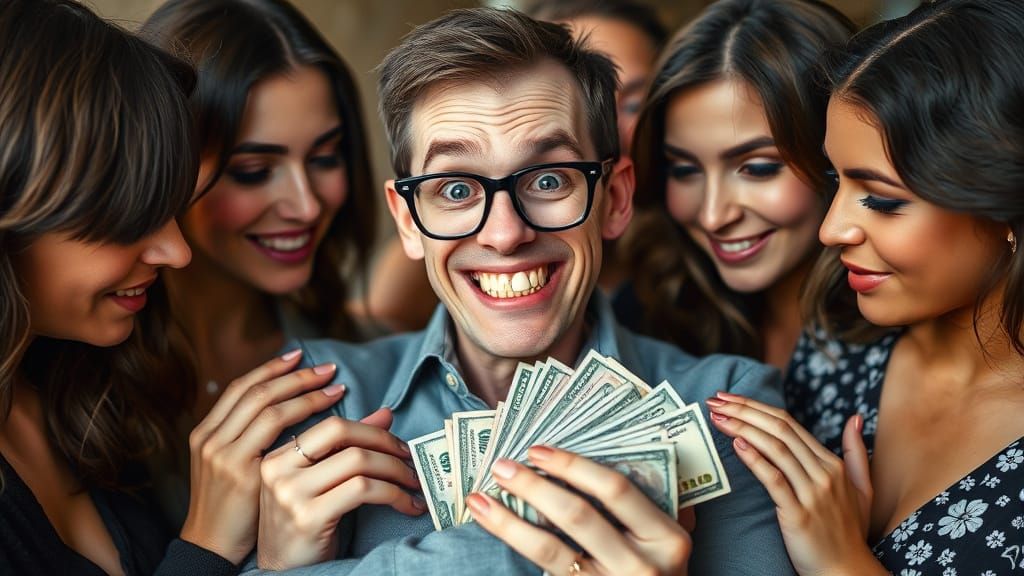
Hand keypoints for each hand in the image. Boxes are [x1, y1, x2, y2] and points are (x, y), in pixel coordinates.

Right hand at [180, 350, 342, 563]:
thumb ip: (251, 438)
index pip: (240, 388)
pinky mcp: (244, 474)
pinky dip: (306, 418)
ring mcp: (225, 456)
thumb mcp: (233, 467)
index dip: (271, 368)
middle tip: (328, 368)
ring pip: (269, 408)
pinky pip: (280, 434)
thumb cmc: (230, 509)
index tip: (299, 354)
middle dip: (295, 375)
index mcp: (206, 433)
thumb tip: (292, 408)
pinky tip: (328, 418)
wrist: (211, 548)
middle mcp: (212, 439)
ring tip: (335, 387)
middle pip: (257, 392)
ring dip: (307, 393)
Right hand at [256, 408, 425, 569]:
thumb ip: (347, 447)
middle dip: (387, 444)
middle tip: (410, 461)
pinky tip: (407, 505)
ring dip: (397, 471)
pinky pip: (364, 490)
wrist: (281, 571)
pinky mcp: (309, 517)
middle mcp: (279, 470)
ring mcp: (291, 494)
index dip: (373, 430)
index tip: (398, 445)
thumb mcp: (320, 482)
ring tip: (413, 485)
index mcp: (279, 456)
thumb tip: (385, 414)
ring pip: (359, 462)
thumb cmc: (304, 525)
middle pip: (346, 436)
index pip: (334, 426)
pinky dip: (394, 494)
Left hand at [467, 446, 690, 575]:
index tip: (537, 450)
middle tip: (501, 467)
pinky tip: (494, 526)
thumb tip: (601, 455)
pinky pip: (545, 569)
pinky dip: (516, 543)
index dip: (573, 466)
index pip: (616, 490)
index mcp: (668, 538)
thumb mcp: (667, 542)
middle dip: (534, 487)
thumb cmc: (660, 572)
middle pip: (578, 516)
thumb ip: (649, 507)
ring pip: (551, 549)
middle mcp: (642, 566)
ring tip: (480, 499)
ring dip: (509, 521)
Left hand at [707, 392, 885, 575]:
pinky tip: (736, 444)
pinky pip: (774, 479)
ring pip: (775, 448)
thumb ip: (857, 452)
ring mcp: (812, 493)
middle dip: (743, 410)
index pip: (789, 423)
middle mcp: (824, 473)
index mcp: (832, 463)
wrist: (846, 571)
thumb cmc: (848, 532)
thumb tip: (855, 418)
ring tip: (717, 417)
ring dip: (743, 427)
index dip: (756, 407)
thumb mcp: (862, 489)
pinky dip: (754, 458)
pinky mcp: (798, 514)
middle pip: (779, 429)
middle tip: (715, 400)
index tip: (729, 398)